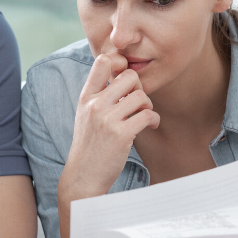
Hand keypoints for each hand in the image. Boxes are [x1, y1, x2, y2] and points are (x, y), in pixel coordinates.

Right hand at [59, 53, 159, 203]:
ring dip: (148, 106)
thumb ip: (100, 96)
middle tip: (138, 103)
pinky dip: (153, 119)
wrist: (83, 176)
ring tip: (144, 116)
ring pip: (141, 96)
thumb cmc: (89, 146)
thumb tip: (124, 77)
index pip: (103, 61)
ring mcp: (107, 119)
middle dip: (140, 88)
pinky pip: (147, 115)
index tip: (126, 80)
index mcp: (86, 97)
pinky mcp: (121, 134)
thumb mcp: (86, 116)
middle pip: (129, 76)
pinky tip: (150, 125)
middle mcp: (95, 105)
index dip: (120, 63)